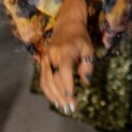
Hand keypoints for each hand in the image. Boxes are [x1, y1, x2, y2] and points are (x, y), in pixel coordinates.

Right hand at [35, 0, 92, 114]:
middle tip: (70, 108)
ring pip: (45, 81)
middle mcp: (53, 55)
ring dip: (54, 96)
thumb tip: (86, 82)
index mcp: (66, 51)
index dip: (67, 85)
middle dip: (62, 96)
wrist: (66, 23)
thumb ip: (87, 65)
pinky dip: (48, 91)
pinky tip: (55, 99)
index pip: (64, 70)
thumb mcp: (89, 48)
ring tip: (63, 107)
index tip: (72, 97)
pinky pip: (43, 79)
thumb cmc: (80, 37)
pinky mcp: (42, 61)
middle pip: (53, 79)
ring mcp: (45, 58)